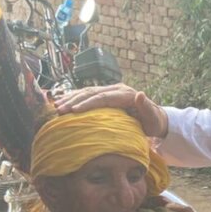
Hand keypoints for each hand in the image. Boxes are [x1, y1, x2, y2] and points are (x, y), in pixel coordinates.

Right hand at [54, 83, 168, 138]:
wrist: (155, 118)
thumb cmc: (153, 122)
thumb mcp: (153, 117)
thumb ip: (147, 107)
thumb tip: (140, 94)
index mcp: (125, 94)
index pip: (103, 98)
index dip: (88, 103)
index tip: (73, 111)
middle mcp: (116, 89)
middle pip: (92, 93)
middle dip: (74, 101)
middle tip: (59, 110)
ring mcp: (110, 91)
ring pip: (87, 92)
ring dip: (71, 99)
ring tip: (56, 106)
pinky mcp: (106, 95)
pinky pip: (87, 95)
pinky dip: (74, 98)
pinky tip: (61, 101)